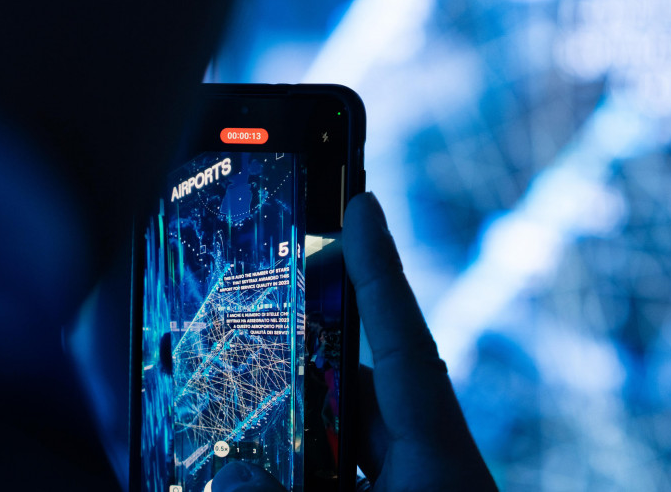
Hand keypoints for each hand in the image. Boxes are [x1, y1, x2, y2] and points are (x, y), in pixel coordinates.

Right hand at [214, 193, 497, 491]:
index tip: (363, 206)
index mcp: (441, 461)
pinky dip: (306, 467)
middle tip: (247, 328)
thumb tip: (229, 474)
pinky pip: (346, 474)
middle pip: (361, 392)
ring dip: (293, 433)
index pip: (405, 344)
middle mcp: (430, 466)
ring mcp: (415, 487)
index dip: (380, 270)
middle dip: (301, 365)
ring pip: (346, 441)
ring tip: (233, 425)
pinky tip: (260, 470)